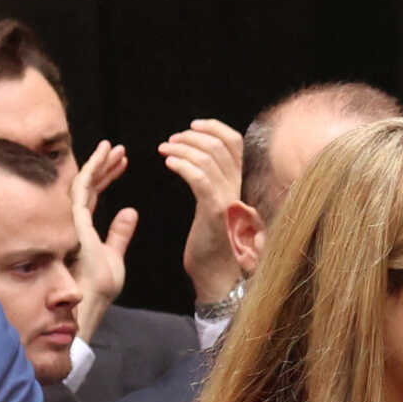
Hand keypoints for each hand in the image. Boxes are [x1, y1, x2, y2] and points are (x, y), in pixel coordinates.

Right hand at [71, 140, 136, 341]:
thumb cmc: (98, 286)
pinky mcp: (73, 219)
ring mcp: (71, 218)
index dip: (107, 176)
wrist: (89, 301)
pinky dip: (93, 170)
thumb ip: (119, 234)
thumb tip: (129, 212)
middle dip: (104, 165)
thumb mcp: (115, 256)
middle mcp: (73, 219)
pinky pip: (82, 188)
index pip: (93, 194)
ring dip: (100, 163)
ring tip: (116, 148)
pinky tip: (104, 157)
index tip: (122, 163)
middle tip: (120, 150)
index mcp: (83, 227)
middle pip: (88, 184)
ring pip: (84, 182)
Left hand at [160, 120, 245, 303]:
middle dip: (192, 135)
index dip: (214, 127)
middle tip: (172, 140)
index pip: (235, 142)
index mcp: (237, 184)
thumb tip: (198, 163)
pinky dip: (182, 165)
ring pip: (208, 158)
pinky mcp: (215, 212)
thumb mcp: (214, 208)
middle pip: (221, 145)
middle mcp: (236, 188)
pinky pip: (200, 179)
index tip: (193, 126)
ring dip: (182, 148)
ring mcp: (228, 200)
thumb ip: (212, 185)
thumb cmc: (211, 246)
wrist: (217, 275)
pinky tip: (168, 164)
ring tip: (165, 150)